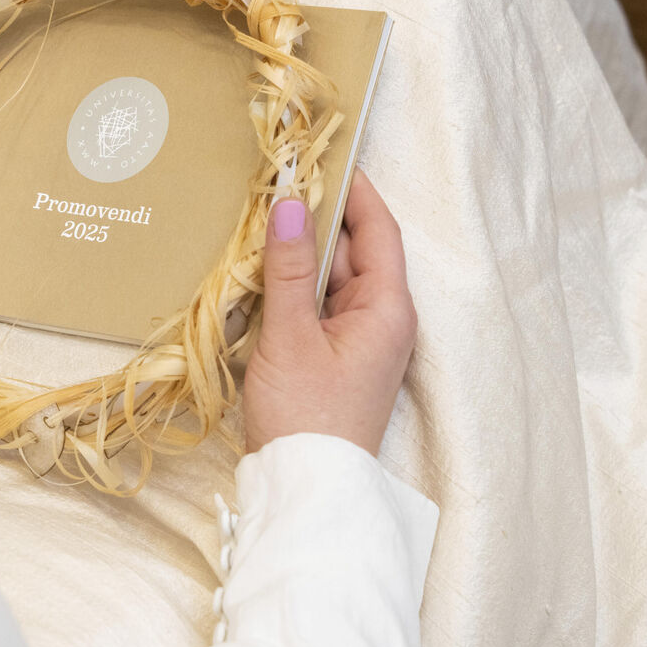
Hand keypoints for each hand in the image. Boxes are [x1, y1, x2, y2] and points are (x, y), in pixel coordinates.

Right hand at [243, 169, 416, 455]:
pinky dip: (293, 287)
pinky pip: (318, 306)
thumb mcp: (291, 335)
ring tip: (258, 221)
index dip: (353, 188)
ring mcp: (360, 341)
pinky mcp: (336, 359)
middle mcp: (383, 319)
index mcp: (388, 308)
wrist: (306, 493)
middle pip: (352, 250)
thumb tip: (287, 202)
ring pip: (331, 278)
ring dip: (298, 255)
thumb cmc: (307, 418)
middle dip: (315, 218)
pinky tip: (260, 274)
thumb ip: (288, 266)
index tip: (322, 153)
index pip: (378, 228)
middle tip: (273, 183)